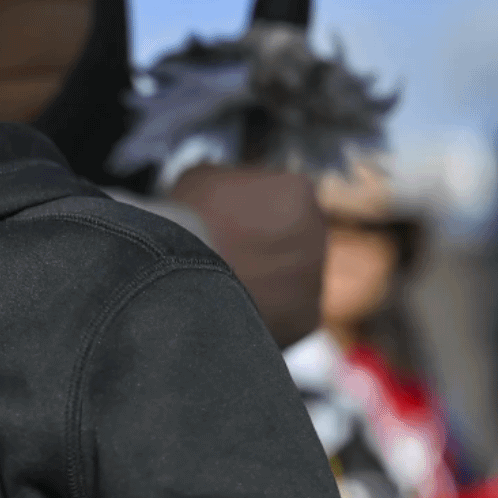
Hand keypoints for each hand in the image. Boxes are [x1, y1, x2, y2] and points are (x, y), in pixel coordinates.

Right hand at [169, 164, 326, 347]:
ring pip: (291, 277)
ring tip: (225, 288)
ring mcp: (314, 278)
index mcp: (297, 191)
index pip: (279, 196)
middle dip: (265, 245)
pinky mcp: (304, 319)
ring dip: (266, 280)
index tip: (226, 221)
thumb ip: (232, 183)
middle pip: (291, 237)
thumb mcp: (202, 178)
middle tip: (227, 255)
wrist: (179, 277)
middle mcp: (318, 232)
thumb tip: (230, 198)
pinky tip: (233, 310)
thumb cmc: (186, 222)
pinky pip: (285, 313)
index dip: (249, 209)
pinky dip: (264, 313)